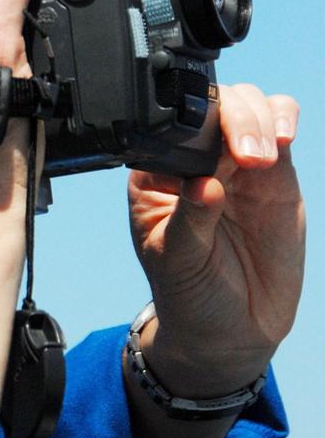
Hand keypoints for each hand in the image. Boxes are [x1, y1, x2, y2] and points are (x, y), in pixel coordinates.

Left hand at [129, 84, 304, 395]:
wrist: (230, 329)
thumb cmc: (188, 293)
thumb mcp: (177, 262)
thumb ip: (190, 222)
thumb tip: (204, 185)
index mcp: (155, 176)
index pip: (170, 129)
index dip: (190, 125)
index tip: (205, 147)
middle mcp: (194, 161)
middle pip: (214, 107)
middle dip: (233, 118)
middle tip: (245, 158)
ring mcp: (236, 164)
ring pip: (250, 108)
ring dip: (259, 119)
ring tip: (259, 159)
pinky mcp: (276, 176)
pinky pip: (280, 130)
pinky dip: (283, 121)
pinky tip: (283, 140)